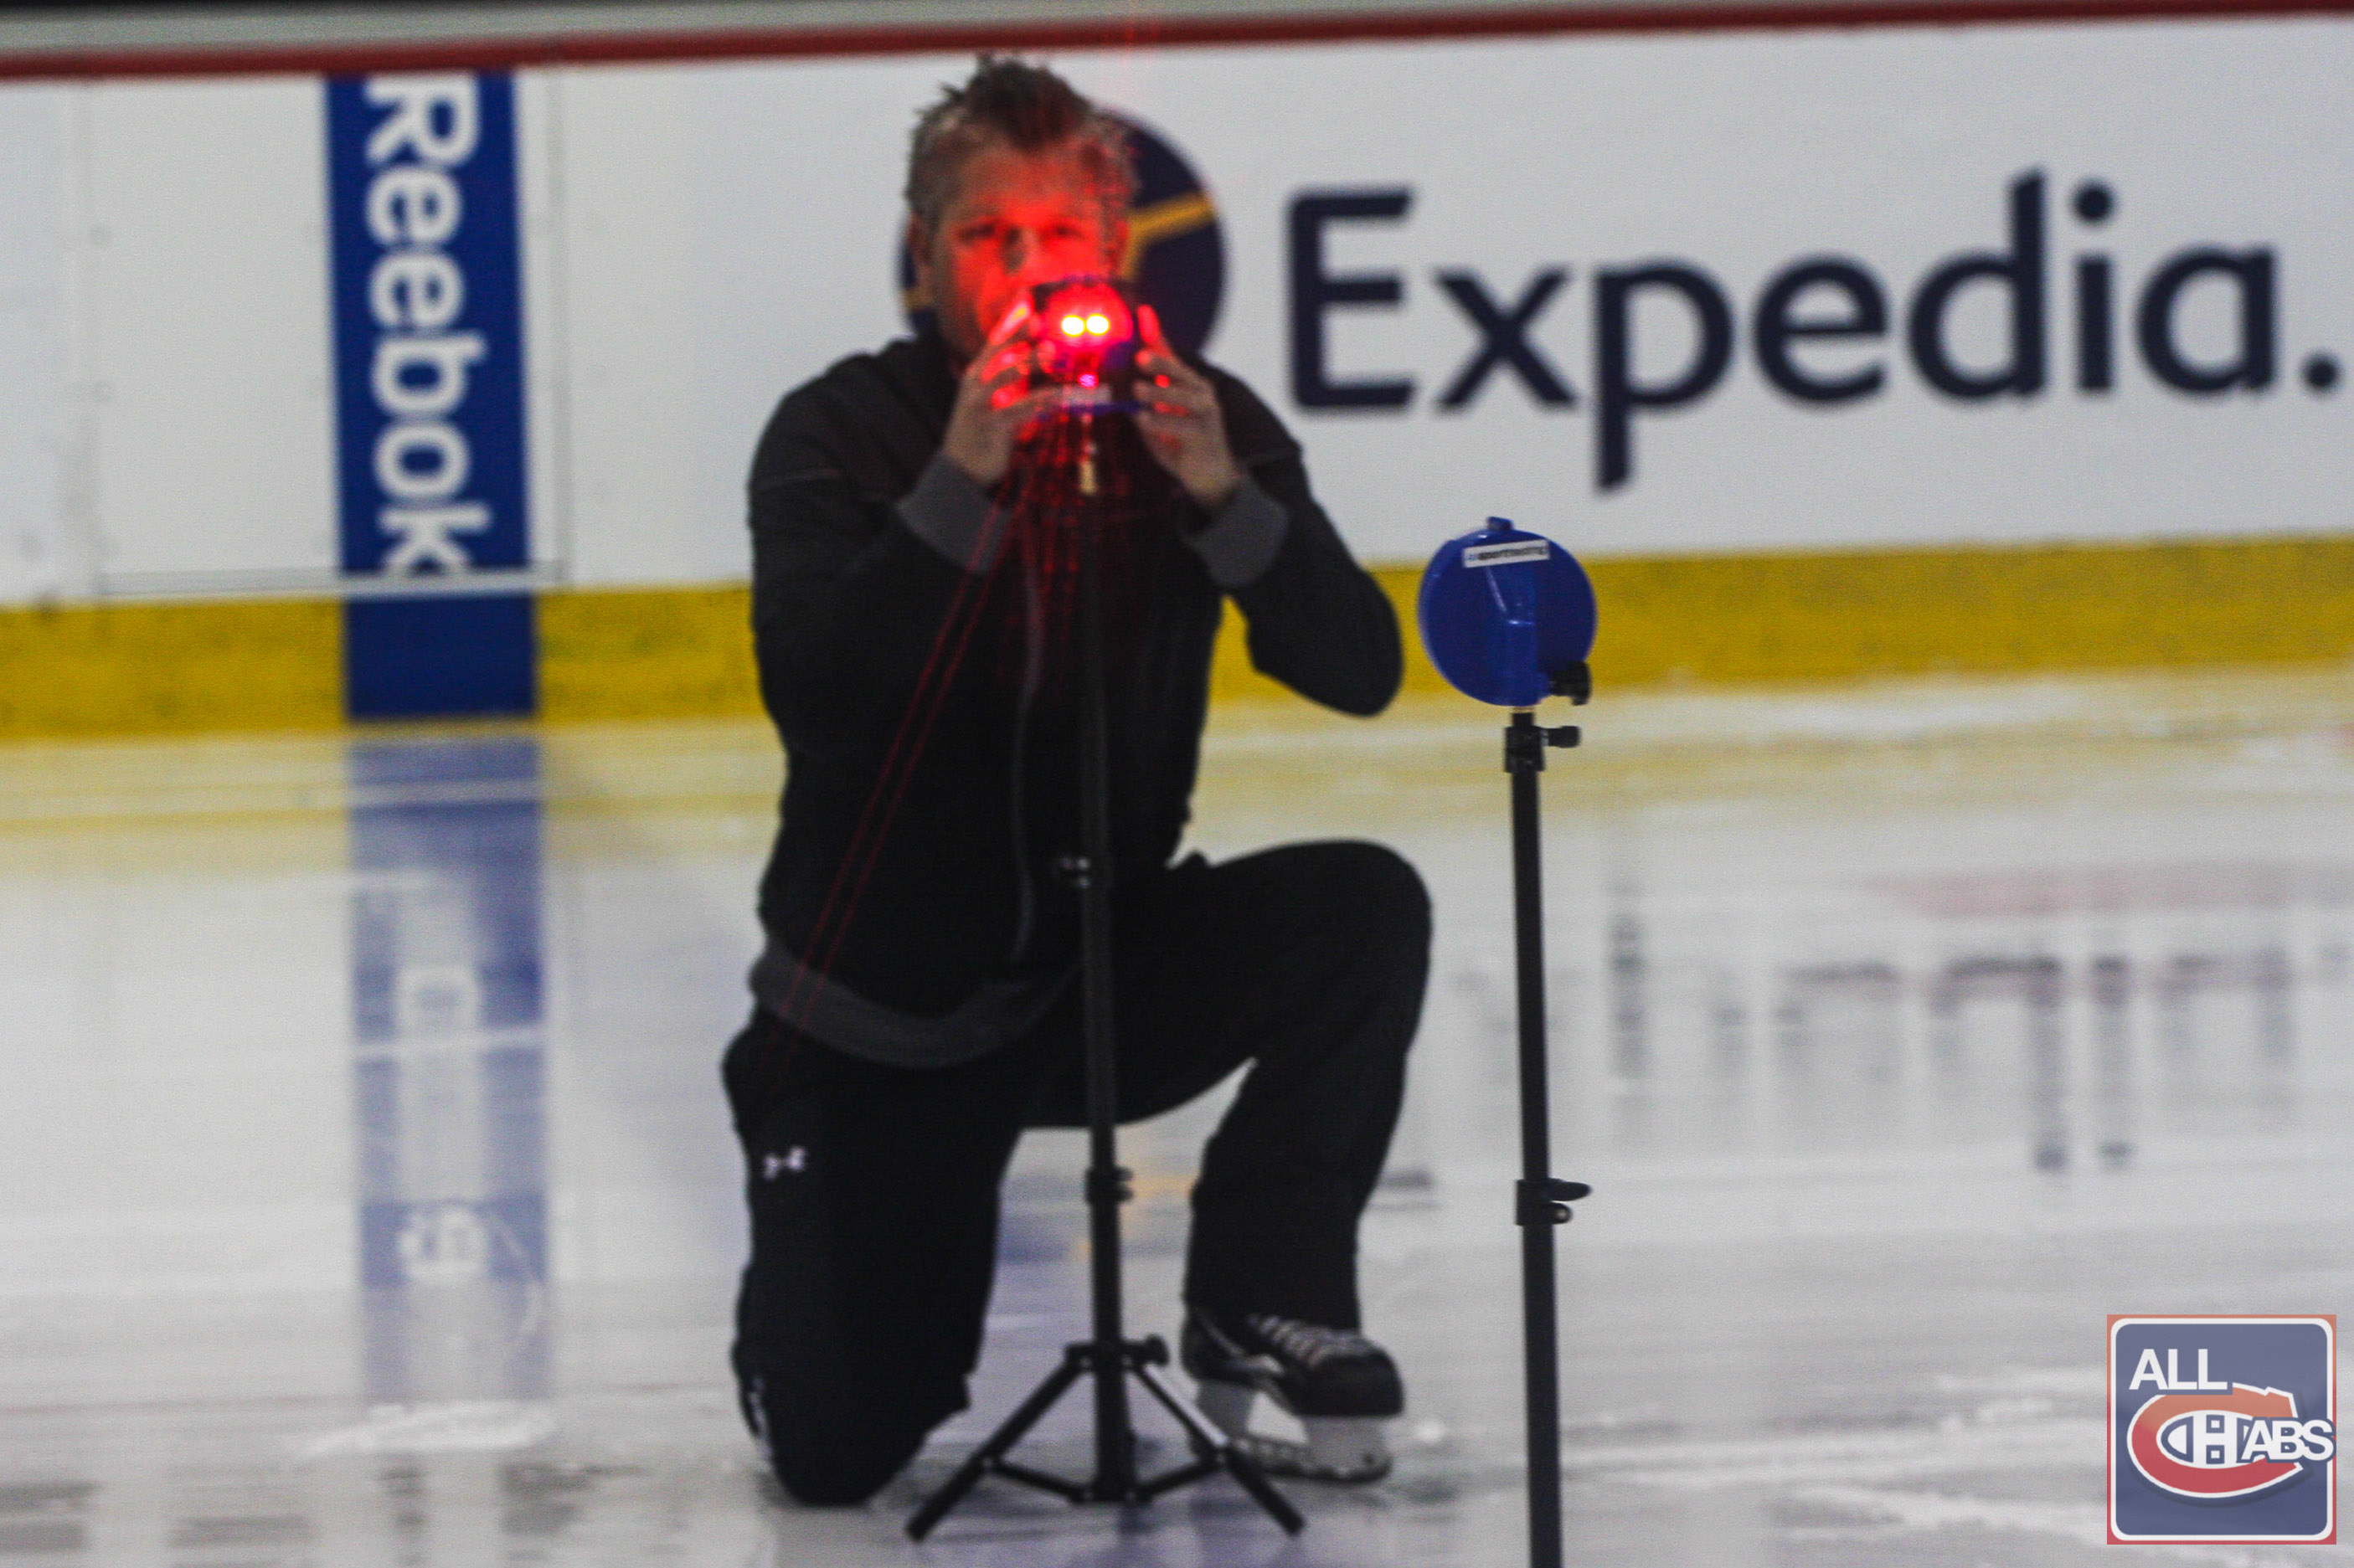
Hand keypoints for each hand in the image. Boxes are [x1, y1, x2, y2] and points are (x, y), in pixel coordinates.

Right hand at [940, 298, 1056, 489]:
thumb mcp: (998, 400)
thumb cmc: (984, 430)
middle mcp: (975, 384)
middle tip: (1039, 319)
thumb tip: (1032, 358)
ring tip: (1050, 352)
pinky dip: (1038, 402)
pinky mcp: (990, 425)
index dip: (1010, 321)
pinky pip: (1016, 410)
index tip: (1027, 301)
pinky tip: (1057, 397)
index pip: (994, 341)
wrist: (961, 467)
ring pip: (1004, 375)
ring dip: (1028, 362)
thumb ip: (1012, 380)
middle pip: (997, 351)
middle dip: (1018, 333)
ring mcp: (979, 403)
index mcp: (977, 375)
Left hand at [1134, 304, 1240, 510]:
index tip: (1145, 312)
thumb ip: (1148, 400)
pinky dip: (1161, 422)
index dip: (1157, 335)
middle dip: (1162, 362)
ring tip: (1138, 389)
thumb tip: (1121, 383)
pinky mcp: (1205, 436)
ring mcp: (1206, 414)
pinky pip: (1182, 427)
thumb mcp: (1162, 418)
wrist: (1210, 476)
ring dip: (1160, 392)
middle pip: (1181, 372)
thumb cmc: (1183, 443)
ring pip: (1184, 397)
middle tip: (1140, 356)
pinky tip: (1143, 419)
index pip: (1171, 356)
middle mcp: (1201, 394)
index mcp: (1189, 385)